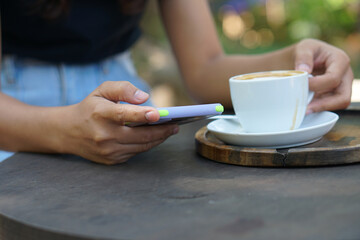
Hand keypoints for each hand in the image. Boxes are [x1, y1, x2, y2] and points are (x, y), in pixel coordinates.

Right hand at [61, 81, 177, 164]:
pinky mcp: (111, 160)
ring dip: (159, 139)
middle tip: (175, 125)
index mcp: (100, 114)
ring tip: (170, 130)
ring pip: (141, 146)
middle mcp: (103, 135)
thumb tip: (145, 98)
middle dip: (162, 131)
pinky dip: (147, 145)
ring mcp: (107, 151)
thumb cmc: (90, 107)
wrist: (67, 132)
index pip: (124, 115)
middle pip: (140, 136)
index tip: (159, 114)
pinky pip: (135, 153)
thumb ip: (123, 89)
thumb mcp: (102, 90)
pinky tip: (155, 137)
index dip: (142, 115)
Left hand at [293, 39, 352, 112]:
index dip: (317, 85)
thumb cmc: (307, 51)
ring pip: (337, 104)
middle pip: (343, 97)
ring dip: (320, 108)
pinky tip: (305, 108)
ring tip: (304, 110)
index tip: (302, 86)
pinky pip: (329, 105)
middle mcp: (345, 76)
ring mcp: (342, 87)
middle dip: (324, 104)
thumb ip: (303, 57)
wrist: (305, 57)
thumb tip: (303, 70)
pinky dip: (317, 108)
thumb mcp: (304, 47)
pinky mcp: (334, 95)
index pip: (333, 79)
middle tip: (306, 109)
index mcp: (340, 61)